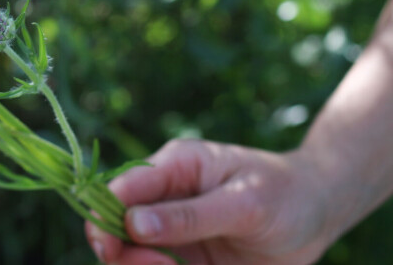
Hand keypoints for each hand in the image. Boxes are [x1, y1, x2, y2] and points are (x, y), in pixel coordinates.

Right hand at [85, 139, 335, 264]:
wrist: (318, 211)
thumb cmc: (284, 195)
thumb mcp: (244, 203)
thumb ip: (189, 215)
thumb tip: (133, 224)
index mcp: (172, 167)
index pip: (120, 189)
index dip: (106, 218)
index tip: (114, 250)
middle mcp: (163, 195)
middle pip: (114, 224)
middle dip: (121, 252)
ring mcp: (171, 227)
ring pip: (129, 253)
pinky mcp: (184, 255)